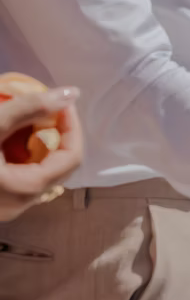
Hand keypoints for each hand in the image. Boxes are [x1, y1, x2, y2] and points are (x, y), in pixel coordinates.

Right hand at [0, 87, 84, 218]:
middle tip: (43, 108)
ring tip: (24, 119)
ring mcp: (6, 206)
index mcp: (27, 189)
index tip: (60, 101)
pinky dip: (18, 153)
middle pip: (57, 164)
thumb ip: (27, 109)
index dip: (71, 126)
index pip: (72, 156)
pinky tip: (7, 136)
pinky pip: (18, 175)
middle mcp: (21, 204)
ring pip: (37, 170)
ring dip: (35, 143)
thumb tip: (70, 93)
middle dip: (54, 132)